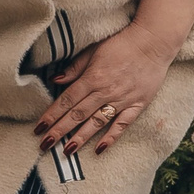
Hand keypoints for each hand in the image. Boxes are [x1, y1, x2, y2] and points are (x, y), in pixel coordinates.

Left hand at [38, 22, 171, 154]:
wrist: (154, 42)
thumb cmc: (121, 43)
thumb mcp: (94, 50)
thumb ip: (75, 68)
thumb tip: (55, 80)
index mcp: (93, 77)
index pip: (67, 100)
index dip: (52, 115)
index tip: (39, 128)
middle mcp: (105, 91)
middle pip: (78, 114)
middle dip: (60, 131)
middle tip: (44, 145)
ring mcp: (122, 100)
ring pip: (97, 122)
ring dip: (81, 138)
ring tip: (67, 151)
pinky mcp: (137, 105)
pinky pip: (122, 124)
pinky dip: (111, 137)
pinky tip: (99, 149)